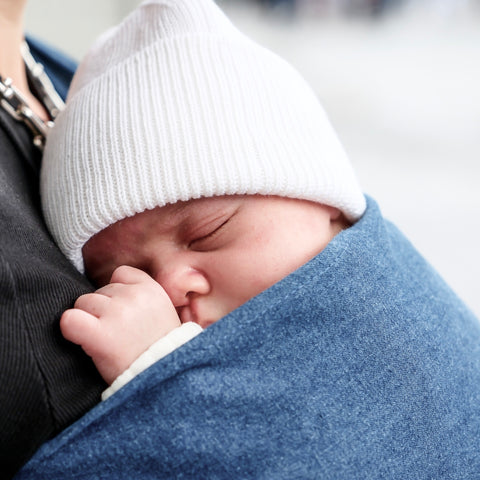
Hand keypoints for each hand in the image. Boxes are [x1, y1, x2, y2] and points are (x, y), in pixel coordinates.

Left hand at [61, 265, 180, 383]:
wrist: (165, 378)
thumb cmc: (161, 350)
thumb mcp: (163, 313)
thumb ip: (143, 297)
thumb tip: (112, 290)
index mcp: (152, 289)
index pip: (121, 274)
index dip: (117, 293)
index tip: (123, 314)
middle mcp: (135, 296)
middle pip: (99, 290)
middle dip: (102, 310)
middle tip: (118, 335)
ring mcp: (117, 313)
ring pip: (83, 303)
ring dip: (89, 321)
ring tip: (107, 342)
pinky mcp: (100, 334)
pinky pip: (70, 320)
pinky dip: (71, 329)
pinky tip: (83, 340)